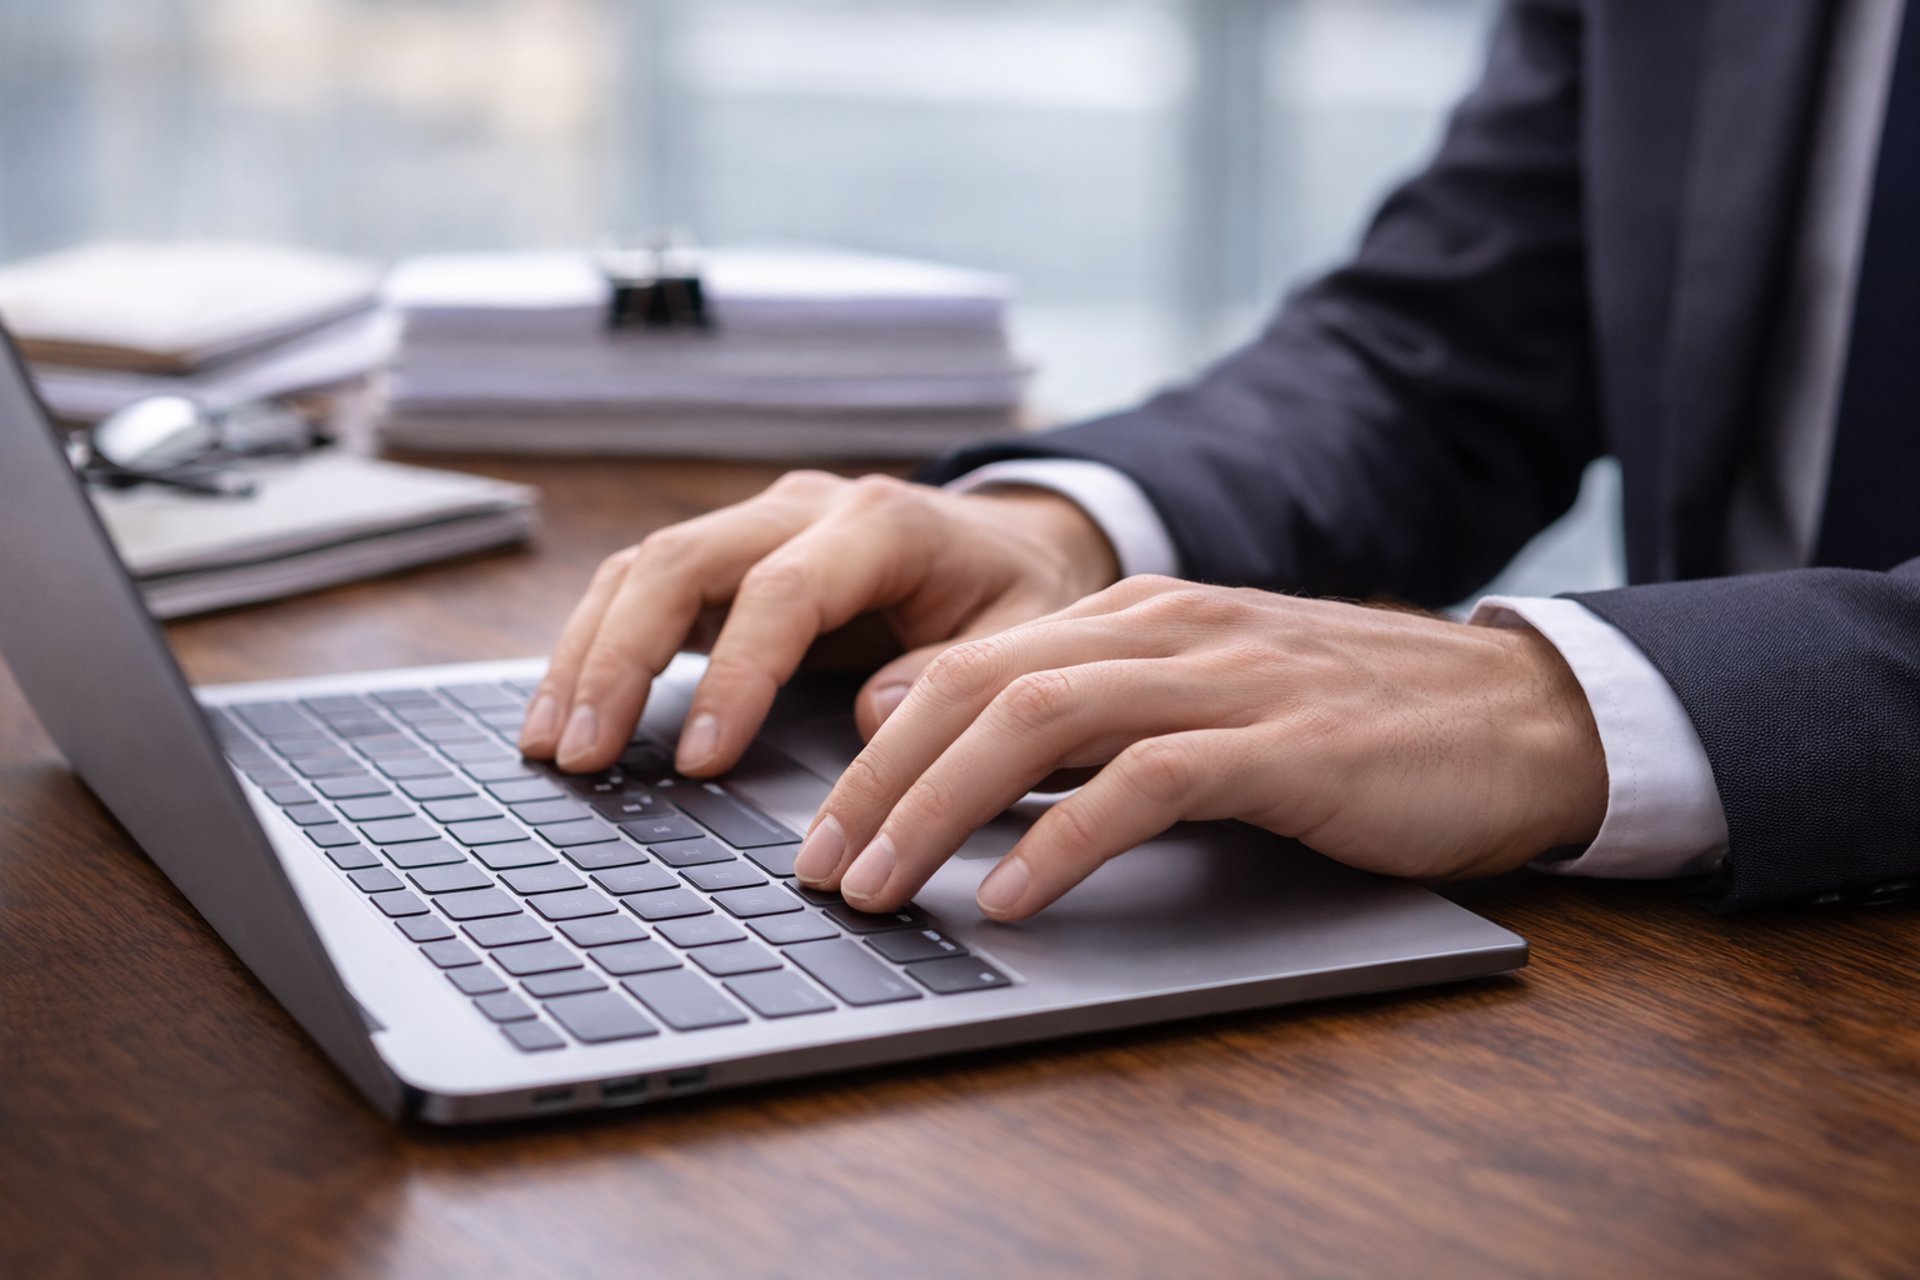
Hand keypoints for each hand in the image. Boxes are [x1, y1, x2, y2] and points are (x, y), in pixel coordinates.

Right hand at [519, 471, 1119, 773]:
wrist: (1013, 542)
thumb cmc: (1018, 595)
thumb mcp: (1025, 635)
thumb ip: (957, 673)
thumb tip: (873, 718)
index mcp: (882, 523)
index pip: (783, 589)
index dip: (735, 673)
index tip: (703, 761)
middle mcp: (804, 509)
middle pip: (682, 560)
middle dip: (621, 658)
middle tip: (581, 753)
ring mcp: (758, 525)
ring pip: (643, 567)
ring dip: (589, 654)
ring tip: (550, 743)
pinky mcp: (731, 556)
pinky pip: (645, 588)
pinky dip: (599, 646)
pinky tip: (569, 709)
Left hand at [791, 576, 1607, 919]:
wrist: (1520, 717)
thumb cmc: (1357, 725)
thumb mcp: (1209, 700)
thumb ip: (1102, 716)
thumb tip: (978, 772)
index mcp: (1139, 616)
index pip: (968, 663)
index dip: (877, 744)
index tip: (825, 820)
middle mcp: (1166, 631)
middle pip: (975, 688)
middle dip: (876, 783)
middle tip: (819, 870)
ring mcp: (1225, 680)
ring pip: (1036, 723)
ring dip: (937, 810)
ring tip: (880, 887)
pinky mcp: (1284, 746)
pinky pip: (1144, 783)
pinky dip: (1062, 840)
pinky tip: (1012, 896)